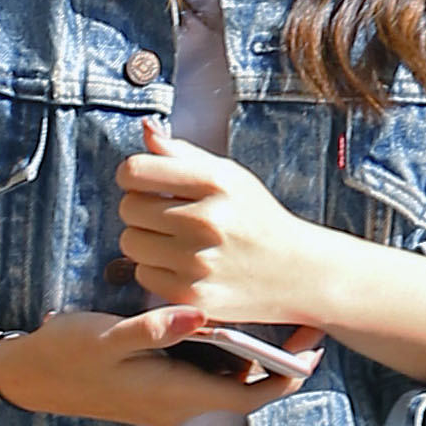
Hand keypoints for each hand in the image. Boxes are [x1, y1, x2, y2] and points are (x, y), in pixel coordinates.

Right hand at [0, 304, 276, 425]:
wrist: (26, 376)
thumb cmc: (65, 354)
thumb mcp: (108, 336)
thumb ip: (156, 327)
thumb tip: (200, 314)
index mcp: (171, 396)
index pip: (245, 398)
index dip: (284, 378)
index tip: (311, 352)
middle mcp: (175, 405)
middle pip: (241, 389)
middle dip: (275, 360)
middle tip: (302, 320)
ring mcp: (165, 399)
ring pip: (221, 380)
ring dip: (248, 353)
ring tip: (273, 312)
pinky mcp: (154, 387)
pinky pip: (199, 373)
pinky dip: (218, 351)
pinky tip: (223, 317)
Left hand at [116, 118, 343, 331]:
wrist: (296, 272)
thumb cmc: (257, 219)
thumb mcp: (229, 176)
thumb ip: (182, 153)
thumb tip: (146, 131)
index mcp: (215, 182)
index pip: (135, 170)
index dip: (133, 176)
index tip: (144, 184)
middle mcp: (206, 220)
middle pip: (128, 208)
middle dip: (140, 209)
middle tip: (164, 215)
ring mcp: (199, 261)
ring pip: (130, 243)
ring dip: (145, 241)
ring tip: (173, 241)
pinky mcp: (194, 294)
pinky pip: (144, 275)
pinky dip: (156, 271)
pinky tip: (182, 266)